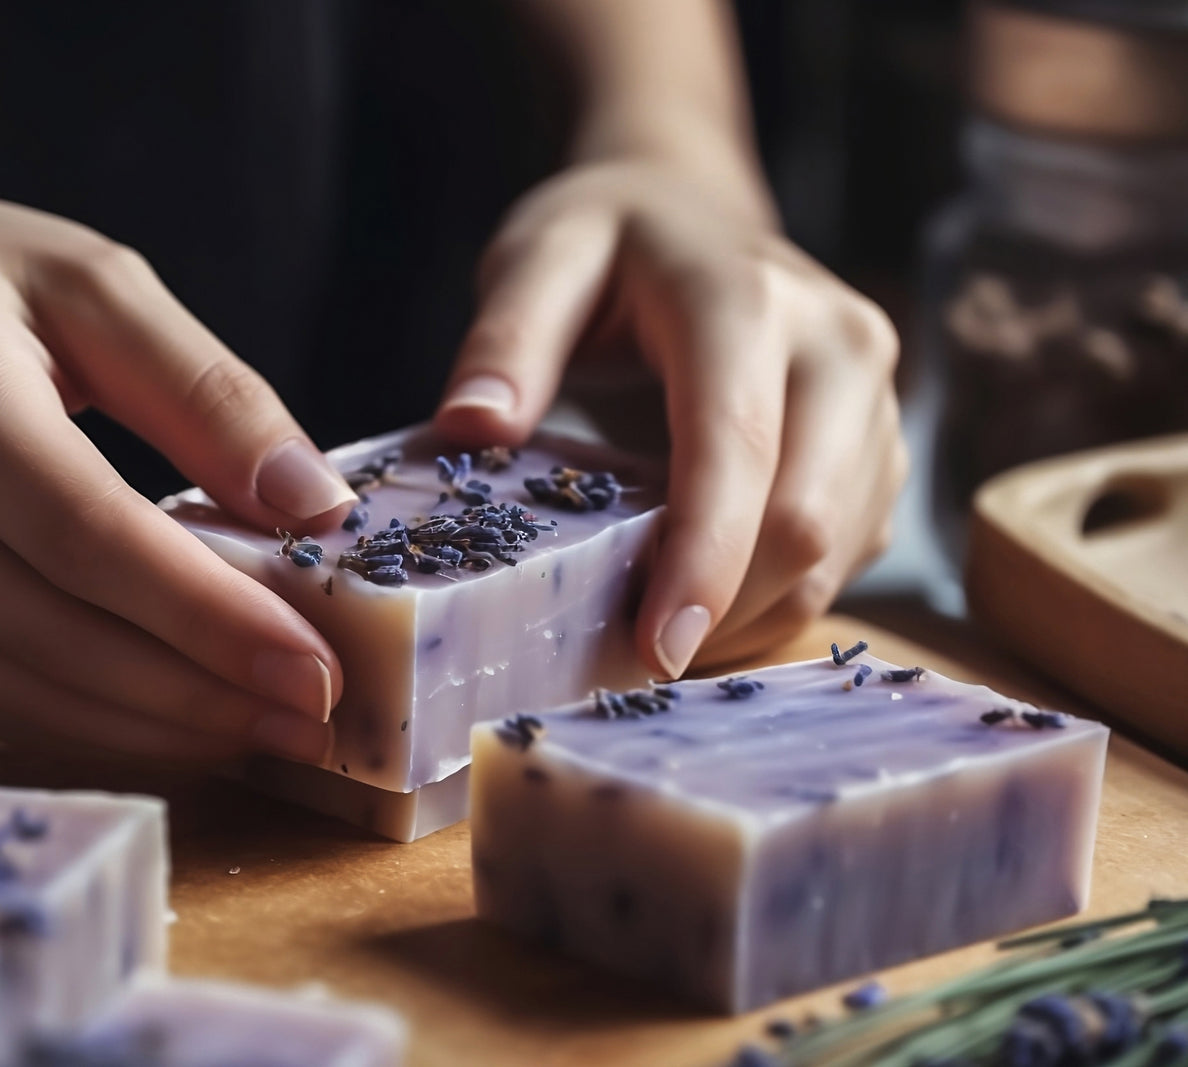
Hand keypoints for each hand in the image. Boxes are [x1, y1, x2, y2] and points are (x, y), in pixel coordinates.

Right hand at [0, 186, 357, 761]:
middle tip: (317, 719)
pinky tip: (167, 719)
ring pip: (24, 693)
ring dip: (157, 727)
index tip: (314, 666)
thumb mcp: (67, 276)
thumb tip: (312, 503)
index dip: (208, 616)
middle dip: (204, 693)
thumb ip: (198, 386)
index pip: (89, 537)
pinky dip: (85, 722)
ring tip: (265, 732)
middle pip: (64, 635)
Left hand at [435, 160, 904, 674]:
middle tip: (631, 654)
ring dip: (750, 615)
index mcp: (749, 299)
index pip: (738, 448)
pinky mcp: (881, 448)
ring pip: (837, 553)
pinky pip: (847, 555)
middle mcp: (840, 346)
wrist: (696, 211)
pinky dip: (776, 599)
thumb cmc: (609, 241)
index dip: (701, 561)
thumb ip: (506, 337)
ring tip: (657, 628)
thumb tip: (471, 426)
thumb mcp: (540, 257)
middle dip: (724, 608)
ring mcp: (877, 400)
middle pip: (807, 518)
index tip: (653, 650)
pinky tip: (705, 598)